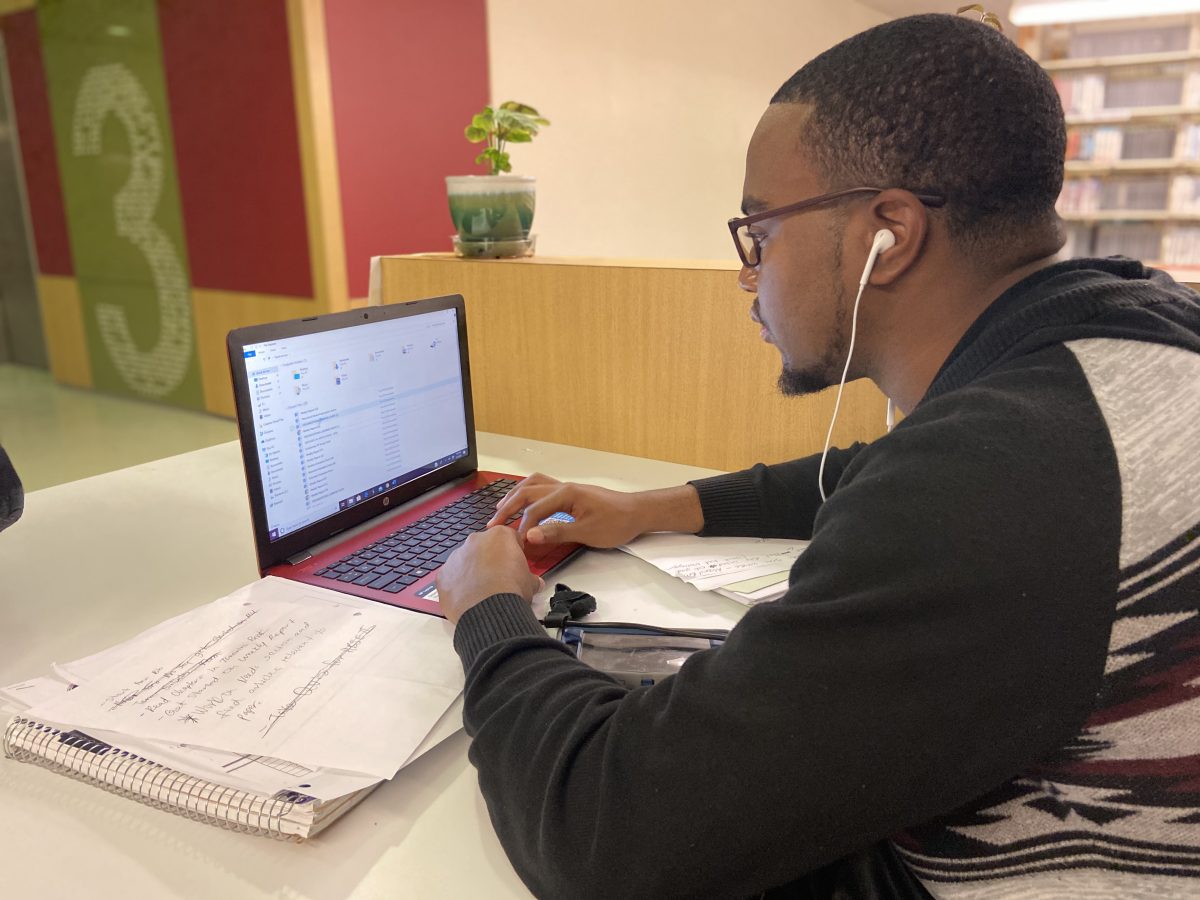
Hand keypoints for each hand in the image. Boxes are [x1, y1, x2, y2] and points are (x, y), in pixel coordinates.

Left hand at [436, 526, 542, 623]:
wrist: (490, 611)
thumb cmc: (510, 591)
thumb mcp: (531, 582)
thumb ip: (531, 577)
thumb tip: (535, 583)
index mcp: (499, 536)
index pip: (508, 538)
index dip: (513, 552)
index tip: (515, 564)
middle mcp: (475, 541)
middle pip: (484, 548)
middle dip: (490, 560)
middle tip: (499, 579)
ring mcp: (456, 557)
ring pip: (465, 562)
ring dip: (472, 573)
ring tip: (483, 592)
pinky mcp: (443, 575)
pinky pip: (451, 578)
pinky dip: (458, 586)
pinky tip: (468, 599)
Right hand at [486, 473, 702, 548]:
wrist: (638, 513)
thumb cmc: (617, 522)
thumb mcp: (587, 532)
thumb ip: (557, 532)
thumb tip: (529, 535)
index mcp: (567, 494)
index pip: (535, 510)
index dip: (522, 527)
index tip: (515, 544)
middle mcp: (564, 487)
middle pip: (527, 492)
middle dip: (508, 507)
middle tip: (493, 523)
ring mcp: (567, 488)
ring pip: (533, 485)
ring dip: (515, 496)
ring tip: (501, 509)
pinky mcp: (571, 493)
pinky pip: (542, 487)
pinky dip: (528, 493)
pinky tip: (524, 502)